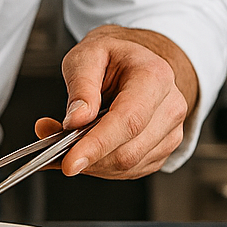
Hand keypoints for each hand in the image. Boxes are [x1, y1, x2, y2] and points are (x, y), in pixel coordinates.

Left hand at [34, 26, 199, 179]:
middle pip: (128, 151)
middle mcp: (170, 107)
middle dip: (88, 156)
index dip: (97, 145)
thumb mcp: (87, 55)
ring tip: (70, 143)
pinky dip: (103, 167)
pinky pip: (130, 171)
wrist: (136, 62)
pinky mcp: (163, 151)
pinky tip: (90, 149)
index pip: (128, 121)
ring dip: (93, 163)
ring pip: (127, 166)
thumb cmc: (113, 57)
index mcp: (155, 77)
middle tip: (56, 149)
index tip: (69, 162)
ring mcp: (170, 132)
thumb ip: (80, 85)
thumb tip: (75, 120)